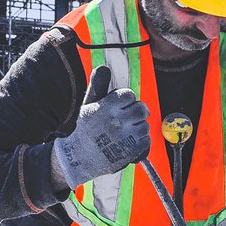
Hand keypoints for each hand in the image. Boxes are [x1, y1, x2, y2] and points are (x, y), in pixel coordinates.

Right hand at [51, 65, 150, 188]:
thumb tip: (104, 67)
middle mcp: (118, 121)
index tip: (120, 106)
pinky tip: (128, 143)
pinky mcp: (132, 151)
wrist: (79, 158)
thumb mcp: (87, 105)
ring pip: (145, 125)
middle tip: (127, 118)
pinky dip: (140, 141)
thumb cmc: (83, 129)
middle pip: (141, 108)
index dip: (126, 100)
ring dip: (138, 127)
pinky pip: (147, 140)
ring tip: (124, 133)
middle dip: (137, 112)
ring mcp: (126, 137)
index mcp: (107, 107)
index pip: (129, 94)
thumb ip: (98, 85)